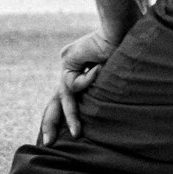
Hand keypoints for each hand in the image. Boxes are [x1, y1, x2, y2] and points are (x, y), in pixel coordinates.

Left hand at [36, 28, 117, 144]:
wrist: (119, 30)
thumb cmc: (124, 51)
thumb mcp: (111, 78)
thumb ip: (100, 89)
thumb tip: (99, 105)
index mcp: (79, 76)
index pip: (67, 100)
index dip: (64, 116)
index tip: (65, 135)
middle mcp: (70, 72)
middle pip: (56, 101)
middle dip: (52, 122)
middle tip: (47, 143)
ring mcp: (67, 67)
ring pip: (62, 97)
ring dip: (70, 116)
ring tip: (77, 133)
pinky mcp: (67, 61)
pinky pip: (74, 83)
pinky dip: (88, 80)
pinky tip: (98, 69)